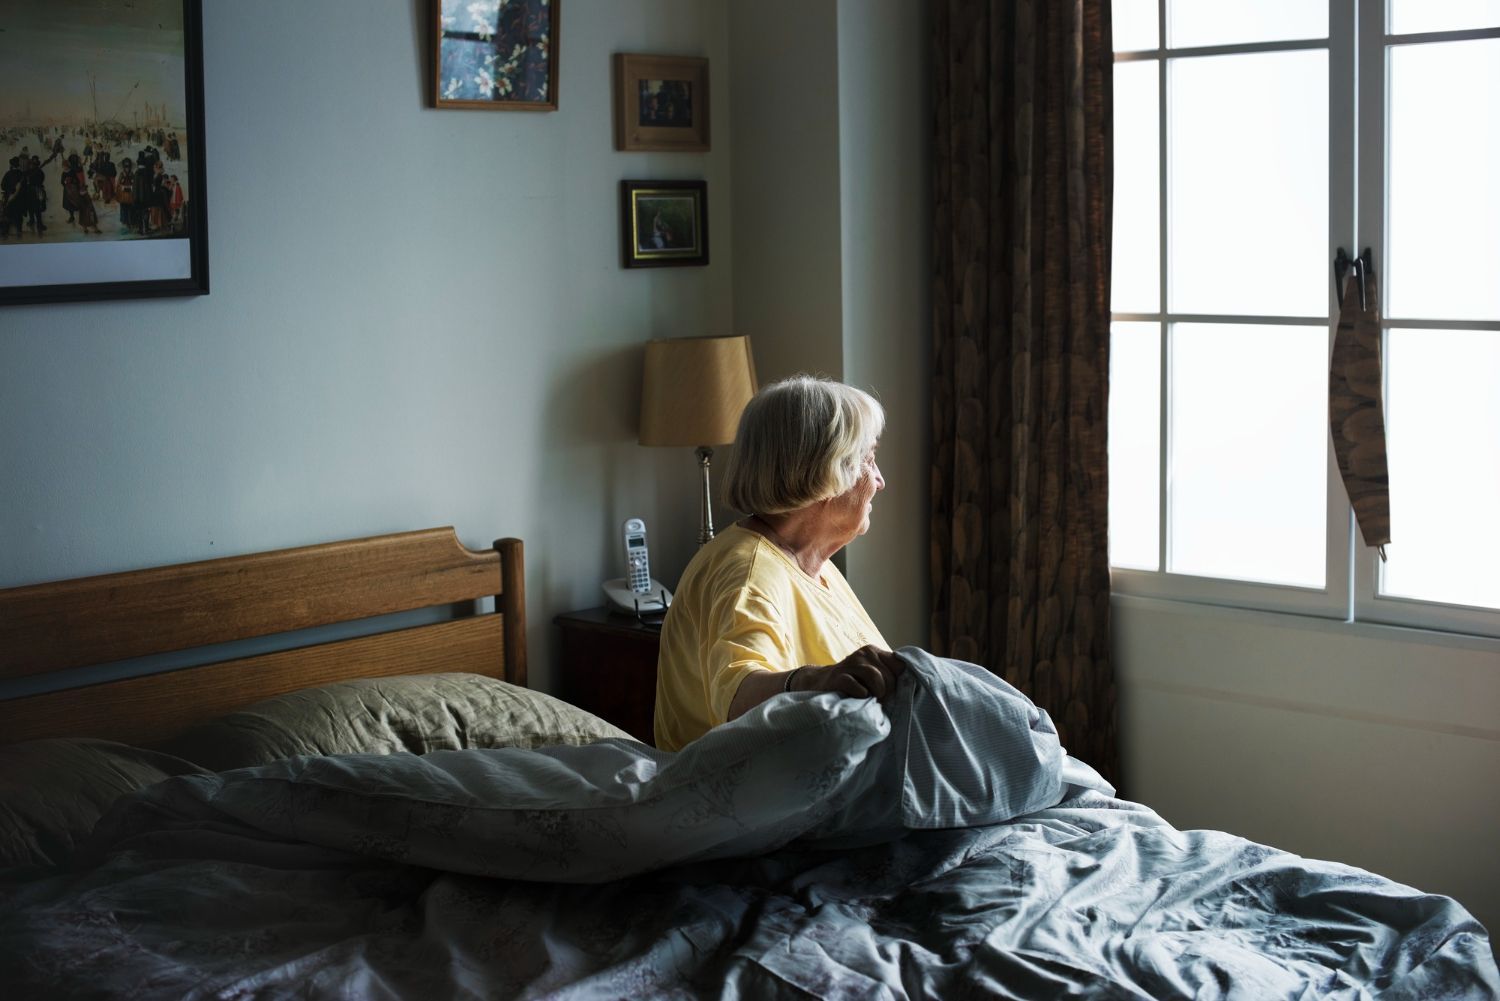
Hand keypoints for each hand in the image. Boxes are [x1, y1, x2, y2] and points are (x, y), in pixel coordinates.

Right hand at [790, 645, 905, 700]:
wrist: (819, 682)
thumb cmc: (852, 682)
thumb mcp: (871, 673)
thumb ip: (888, 673)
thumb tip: (911, 685)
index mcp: (874, 652)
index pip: (900, 665)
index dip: (901, 681)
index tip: (895, 693)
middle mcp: (864, 654)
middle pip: (889, 675)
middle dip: (889, 692)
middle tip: (881, 701)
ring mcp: (850, 664)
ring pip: (876, 678)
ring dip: (878, 694)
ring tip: (873, 700)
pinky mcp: (838, 677)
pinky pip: (858, 688)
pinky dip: (862, 695)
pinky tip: (859, 698)